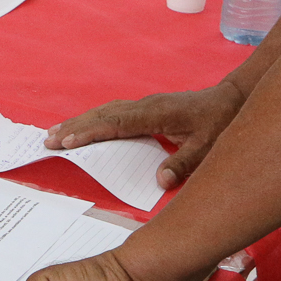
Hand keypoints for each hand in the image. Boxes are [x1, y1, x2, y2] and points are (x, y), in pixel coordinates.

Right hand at [48, 78, 244, 190]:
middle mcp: (146, 106)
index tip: (69, 142)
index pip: (117, 122)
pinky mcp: (146, 108)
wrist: (231, 99)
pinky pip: (113, 112)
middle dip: (75, 127)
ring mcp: (145, 105)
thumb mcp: (208, 147)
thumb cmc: (220, 122)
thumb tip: (160, 182)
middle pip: (103, 114)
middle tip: (48, 139)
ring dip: (80, 122)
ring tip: (56, 134)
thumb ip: (184, 163)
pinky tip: (83, 128)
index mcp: (157, 113)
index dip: (92, 132)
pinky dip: (93, 120)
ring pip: (105, 111)